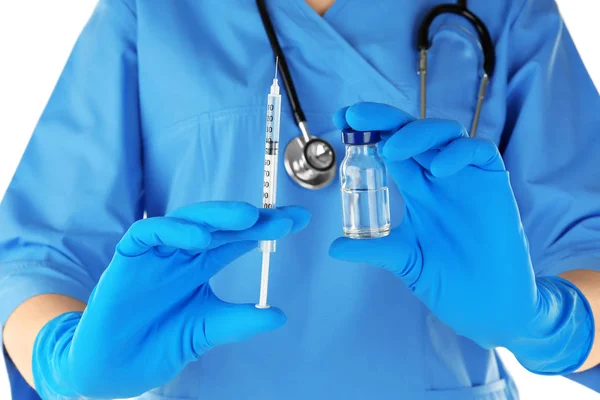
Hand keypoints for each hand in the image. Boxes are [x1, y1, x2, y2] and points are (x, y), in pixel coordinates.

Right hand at [33, 201, 310, 398]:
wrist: (114, 369)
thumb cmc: (158, 345)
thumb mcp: (206, 331)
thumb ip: (239, 322)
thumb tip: (279, 315)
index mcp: (201, 265)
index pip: (238, 239)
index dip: (265, 227)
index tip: (297, 221)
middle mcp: (182, 252)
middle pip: (219, 225)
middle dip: (251, 218)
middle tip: (282, 218)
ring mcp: (156, 252)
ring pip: (188, 219)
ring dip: (218, 216)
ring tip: (248, 218)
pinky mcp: (129, 255)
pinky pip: (149, 232)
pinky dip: (174, 230)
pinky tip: (200, 239)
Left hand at [329, 103, 591, 372]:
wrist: (488, 306)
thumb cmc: (450, 280)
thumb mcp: (404, 260)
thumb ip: (373, 248)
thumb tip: (334, 247)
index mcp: (418, 189)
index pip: (391, 148)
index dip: (368, 131)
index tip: (340, 121)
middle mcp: (438, 176)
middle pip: (412, 132)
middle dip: (383, 119)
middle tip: (354, 116)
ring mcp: (465, 177)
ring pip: (443, 133)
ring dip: (416, 134)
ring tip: (390, 149)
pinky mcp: (492, 183)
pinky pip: (478, 152)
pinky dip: (458, 153)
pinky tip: (437, 170)